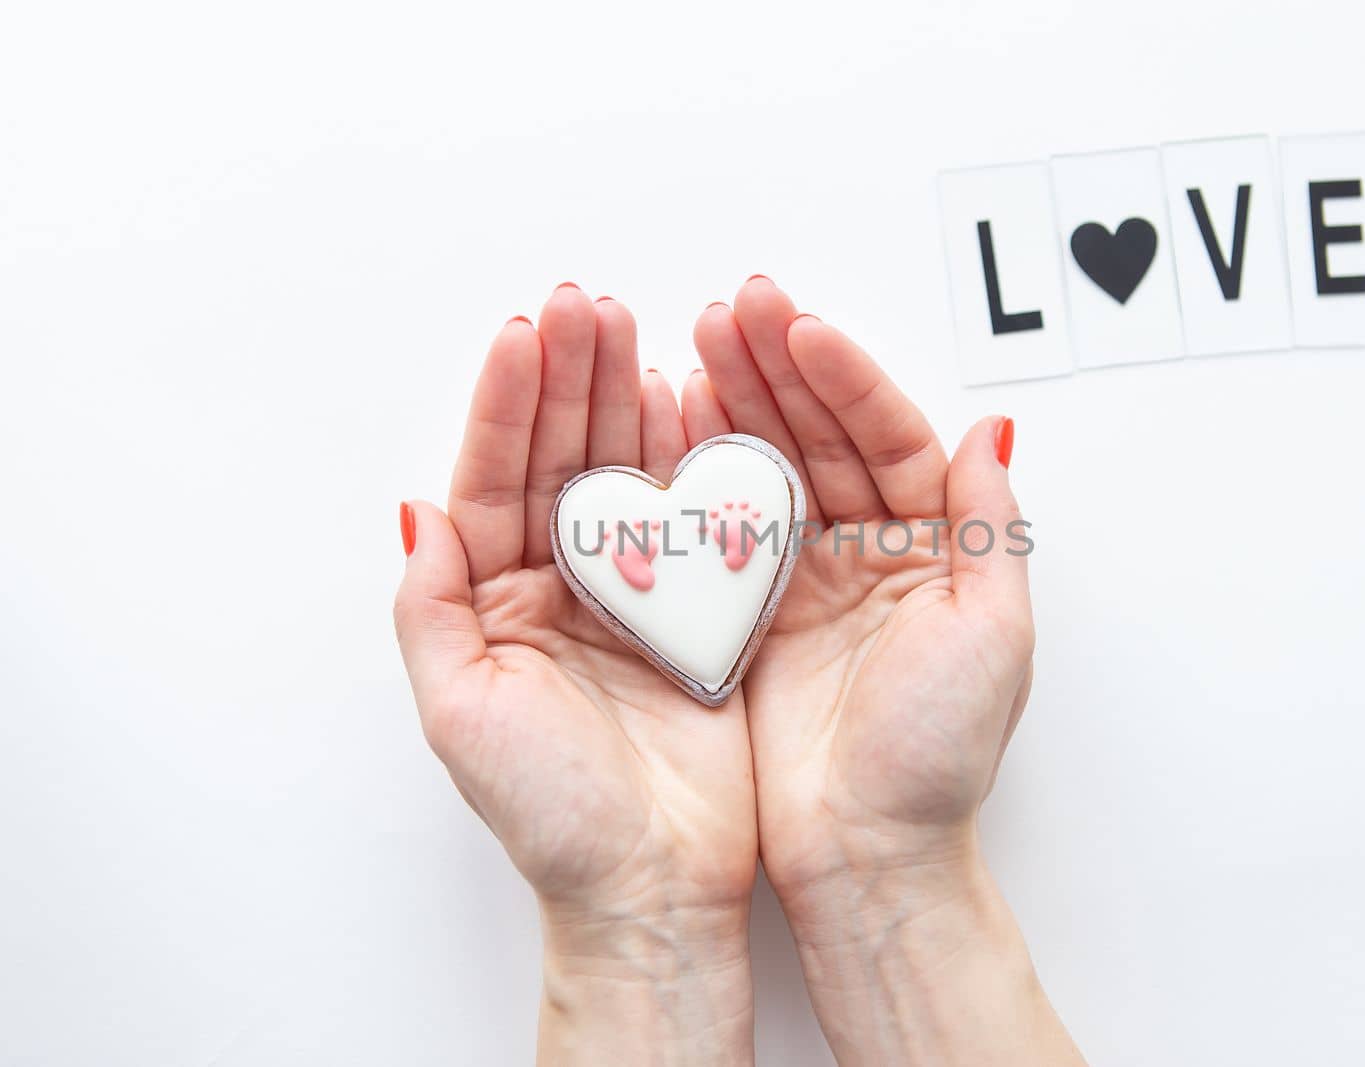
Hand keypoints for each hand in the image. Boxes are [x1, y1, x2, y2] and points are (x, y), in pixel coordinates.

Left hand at [394, 287, 754, 1064]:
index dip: (509, 403)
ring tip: (638, 329)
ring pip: (627, 472)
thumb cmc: (555, 816)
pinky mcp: (702, 608)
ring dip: (630, 399)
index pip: (495, 478)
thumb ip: (432, 609)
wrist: (654, 884)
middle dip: (572, 377)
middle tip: (590, 306)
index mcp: (497, 601)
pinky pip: (697, 516)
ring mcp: (635, 591)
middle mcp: (562, 585)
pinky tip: (695, 403)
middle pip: (562, 456)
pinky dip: (695, 458)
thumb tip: (415, 512)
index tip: (527, 334)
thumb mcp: (462, 716)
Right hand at [684, 277, 1084, 1064]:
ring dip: (740, 400)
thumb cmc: (936, 758)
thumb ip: (988, 529)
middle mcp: (872, 551)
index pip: (890, 435)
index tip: (800, 329)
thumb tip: (993, 429)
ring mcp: (809, 579)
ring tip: (698, 337)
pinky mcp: (753, 615)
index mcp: (935, 549)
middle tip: (735, 306)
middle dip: (781, 367)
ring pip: (774, 466)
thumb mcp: (990, 637)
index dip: (846, 378)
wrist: (864, 854)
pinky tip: (677, 416)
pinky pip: (727, 525)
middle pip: (826, 435)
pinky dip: (704, 470)